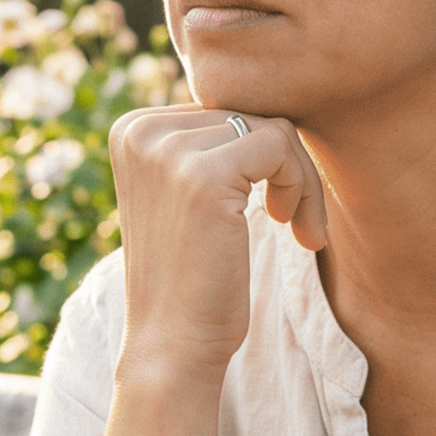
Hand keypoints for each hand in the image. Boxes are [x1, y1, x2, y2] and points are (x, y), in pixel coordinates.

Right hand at [107, 105, 327, 382]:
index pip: (225, 109)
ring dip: (300, 180)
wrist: (172, 346)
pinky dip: (303, 186)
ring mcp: (166, 150)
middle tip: (295, 222)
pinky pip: (280, 146)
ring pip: (273, 128)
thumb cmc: (194, 277)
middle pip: (251, 112)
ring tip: (297, 228)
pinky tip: (297, 231)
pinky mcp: (202, 174)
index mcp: (132, 129)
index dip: (262, 156)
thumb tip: (274, 88)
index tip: (276, 206)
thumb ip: (213, 142)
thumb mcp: (190, 194)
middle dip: (286, 167)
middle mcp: (140, 130)